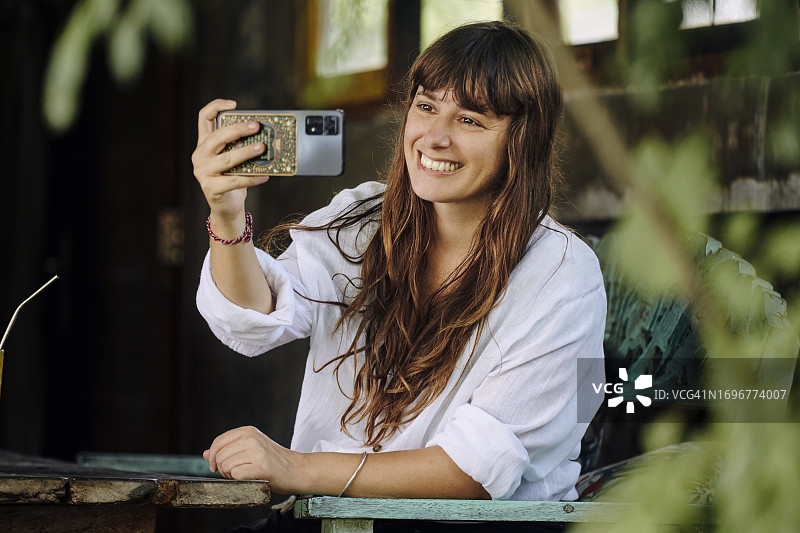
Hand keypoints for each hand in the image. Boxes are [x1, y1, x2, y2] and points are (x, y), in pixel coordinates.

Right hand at [192, 99, 269, 225]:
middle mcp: (200, 155)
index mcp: (204, 144)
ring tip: (263, 148)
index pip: (204, 117)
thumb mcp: (234, 159)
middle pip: (217, 136)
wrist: (226, 207)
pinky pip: (235, 181)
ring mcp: (203, 172)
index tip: (234, 104)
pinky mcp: (211, 188)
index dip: (216, 106)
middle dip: (238, 130)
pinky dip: (252, 178)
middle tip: (256, 127)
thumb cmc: (233, 179)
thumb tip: (264, 134)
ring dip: (247, 152)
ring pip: (227, 159)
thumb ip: (240, 146)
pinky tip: (265, 176)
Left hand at [203, 426, 302, 492]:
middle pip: (219, 455)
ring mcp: (257, 451)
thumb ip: (228, 450)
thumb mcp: (251, 449)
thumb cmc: (273, 461)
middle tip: (234, 473)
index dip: (212, 456)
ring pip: (226, 465)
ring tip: (244, 475)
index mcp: (248, 431)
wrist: (296, 470)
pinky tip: (250, 478)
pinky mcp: (261, 466)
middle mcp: (252, 438)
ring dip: (230, 475)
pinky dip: (239, 481)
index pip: (218, 442)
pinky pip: (236, 475)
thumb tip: (205, 454)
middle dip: (222, 468)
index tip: (215, 466)